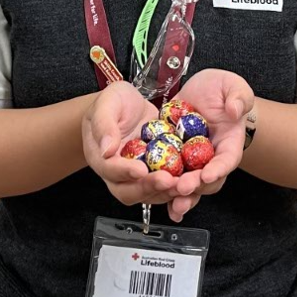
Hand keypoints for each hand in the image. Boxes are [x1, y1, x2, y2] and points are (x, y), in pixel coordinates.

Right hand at [82, 82, 176, 206]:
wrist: (127, 106)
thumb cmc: (112, 103)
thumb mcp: (107, 103)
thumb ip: (104, 124)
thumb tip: (106, 148)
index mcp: (102, 157)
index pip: (110, 170)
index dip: (125, 172)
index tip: (141, 170)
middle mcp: (119, 173)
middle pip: (129, 191)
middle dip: (149, 188)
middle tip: (168, 180)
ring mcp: (140, 175)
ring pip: (150, 194)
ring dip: (167, 192)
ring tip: (183, 184)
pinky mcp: (157, 172)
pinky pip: (167, 185)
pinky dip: (179, 187)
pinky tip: (194, 181)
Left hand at [164, 69, 254, 220]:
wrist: (200, 92)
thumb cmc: (221, 90)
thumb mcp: (233, 86)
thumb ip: (238, 97)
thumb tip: (234, 110)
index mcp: (229, 143)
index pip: (227, 159)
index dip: (219, 168)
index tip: (209, 174)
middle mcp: (210, 158)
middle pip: (206, 180)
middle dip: (195, 186)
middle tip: (182, 187)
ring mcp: (190, 161)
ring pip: (188, 185)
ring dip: (179, 196)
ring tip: (172, 202)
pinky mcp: (171, 158)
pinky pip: (167, 176)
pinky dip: (161, 189)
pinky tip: (153, 196)